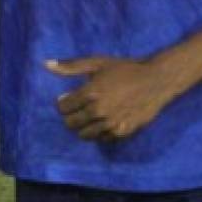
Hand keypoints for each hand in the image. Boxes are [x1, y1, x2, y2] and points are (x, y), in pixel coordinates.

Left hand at [46, 56, 171, 140]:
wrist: (155, 81)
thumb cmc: (124, 69)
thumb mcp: (96, 63)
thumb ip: (70, 66)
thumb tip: (45, 65)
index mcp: (90, 92)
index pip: (63, 107)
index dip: (63, 103)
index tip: (68, 99)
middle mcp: (99, 111)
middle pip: (71, 123)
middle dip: (70, 116)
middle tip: (77, 109)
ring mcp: (111, 123)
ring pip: (84, 135)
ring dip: (82, 127)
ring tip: (88, 117)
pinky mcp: (123, 132)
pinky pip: (102, 139)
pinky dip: (98, 133)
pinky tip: (102, 122)